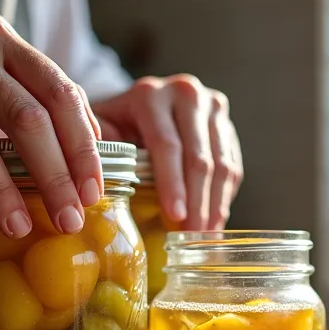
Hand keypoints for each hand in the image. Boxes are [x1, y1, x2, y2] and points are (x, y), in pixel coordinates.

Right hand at [0, 14, 102, 236]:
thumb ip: (37, 111)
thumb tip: (94, 161)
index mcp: (2, 40)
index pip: (59, 92)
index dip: (83, 146)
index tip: (94, 192)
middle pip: (27, 117)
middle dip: (55, 175)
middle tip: (69, 220)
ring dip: (4, 193)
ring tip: (20, 228)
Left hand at [92, 75, 242, 229]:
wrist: (141, 103)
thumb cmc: (115, 124)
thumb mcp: (98, 129)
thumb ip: (95, 150)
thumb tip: (96, 184)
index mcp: (150, 95)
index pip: (166, 145)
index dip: (172, 184)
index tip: (175, 217)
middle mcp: (186, 94)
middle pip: (199, 158)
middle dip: (197, 202)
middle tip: (192, 236)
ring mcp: (211, 108)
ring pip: (222, 165)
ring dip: (214, 204)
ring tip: (205, 235)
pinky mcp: (227, 125)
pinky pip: (233, 166)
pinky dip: (224, 197)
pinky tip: (214, 220)